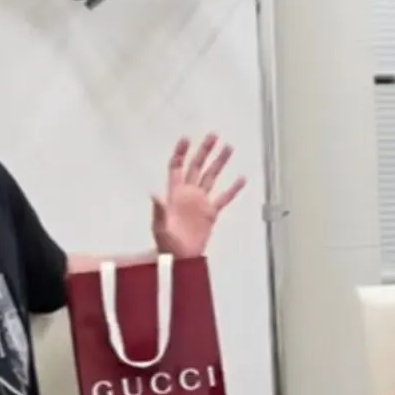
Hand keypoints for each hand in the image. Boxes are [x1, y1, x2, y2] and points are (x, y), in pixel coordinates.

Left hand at [151, 133, 246, 257]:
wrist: (180, 258)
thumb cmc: (166, 245)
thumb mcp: (159, 228)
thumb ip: (158, 211)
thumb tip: (154, 194)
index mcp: (175, 194)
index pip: (177, 167)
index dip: (181, 152)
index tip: (187, 139)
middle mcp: (188, 194)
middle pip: (197, 166)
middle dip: (204, 151)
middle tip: (213, 136)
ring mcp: (200, 203)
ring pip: (211, 177)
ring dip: (219, 163)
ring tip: (228, 148)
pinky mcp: (211, 214)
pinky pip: (224, 198)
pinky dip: (233, 189)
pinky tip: (240, 179)